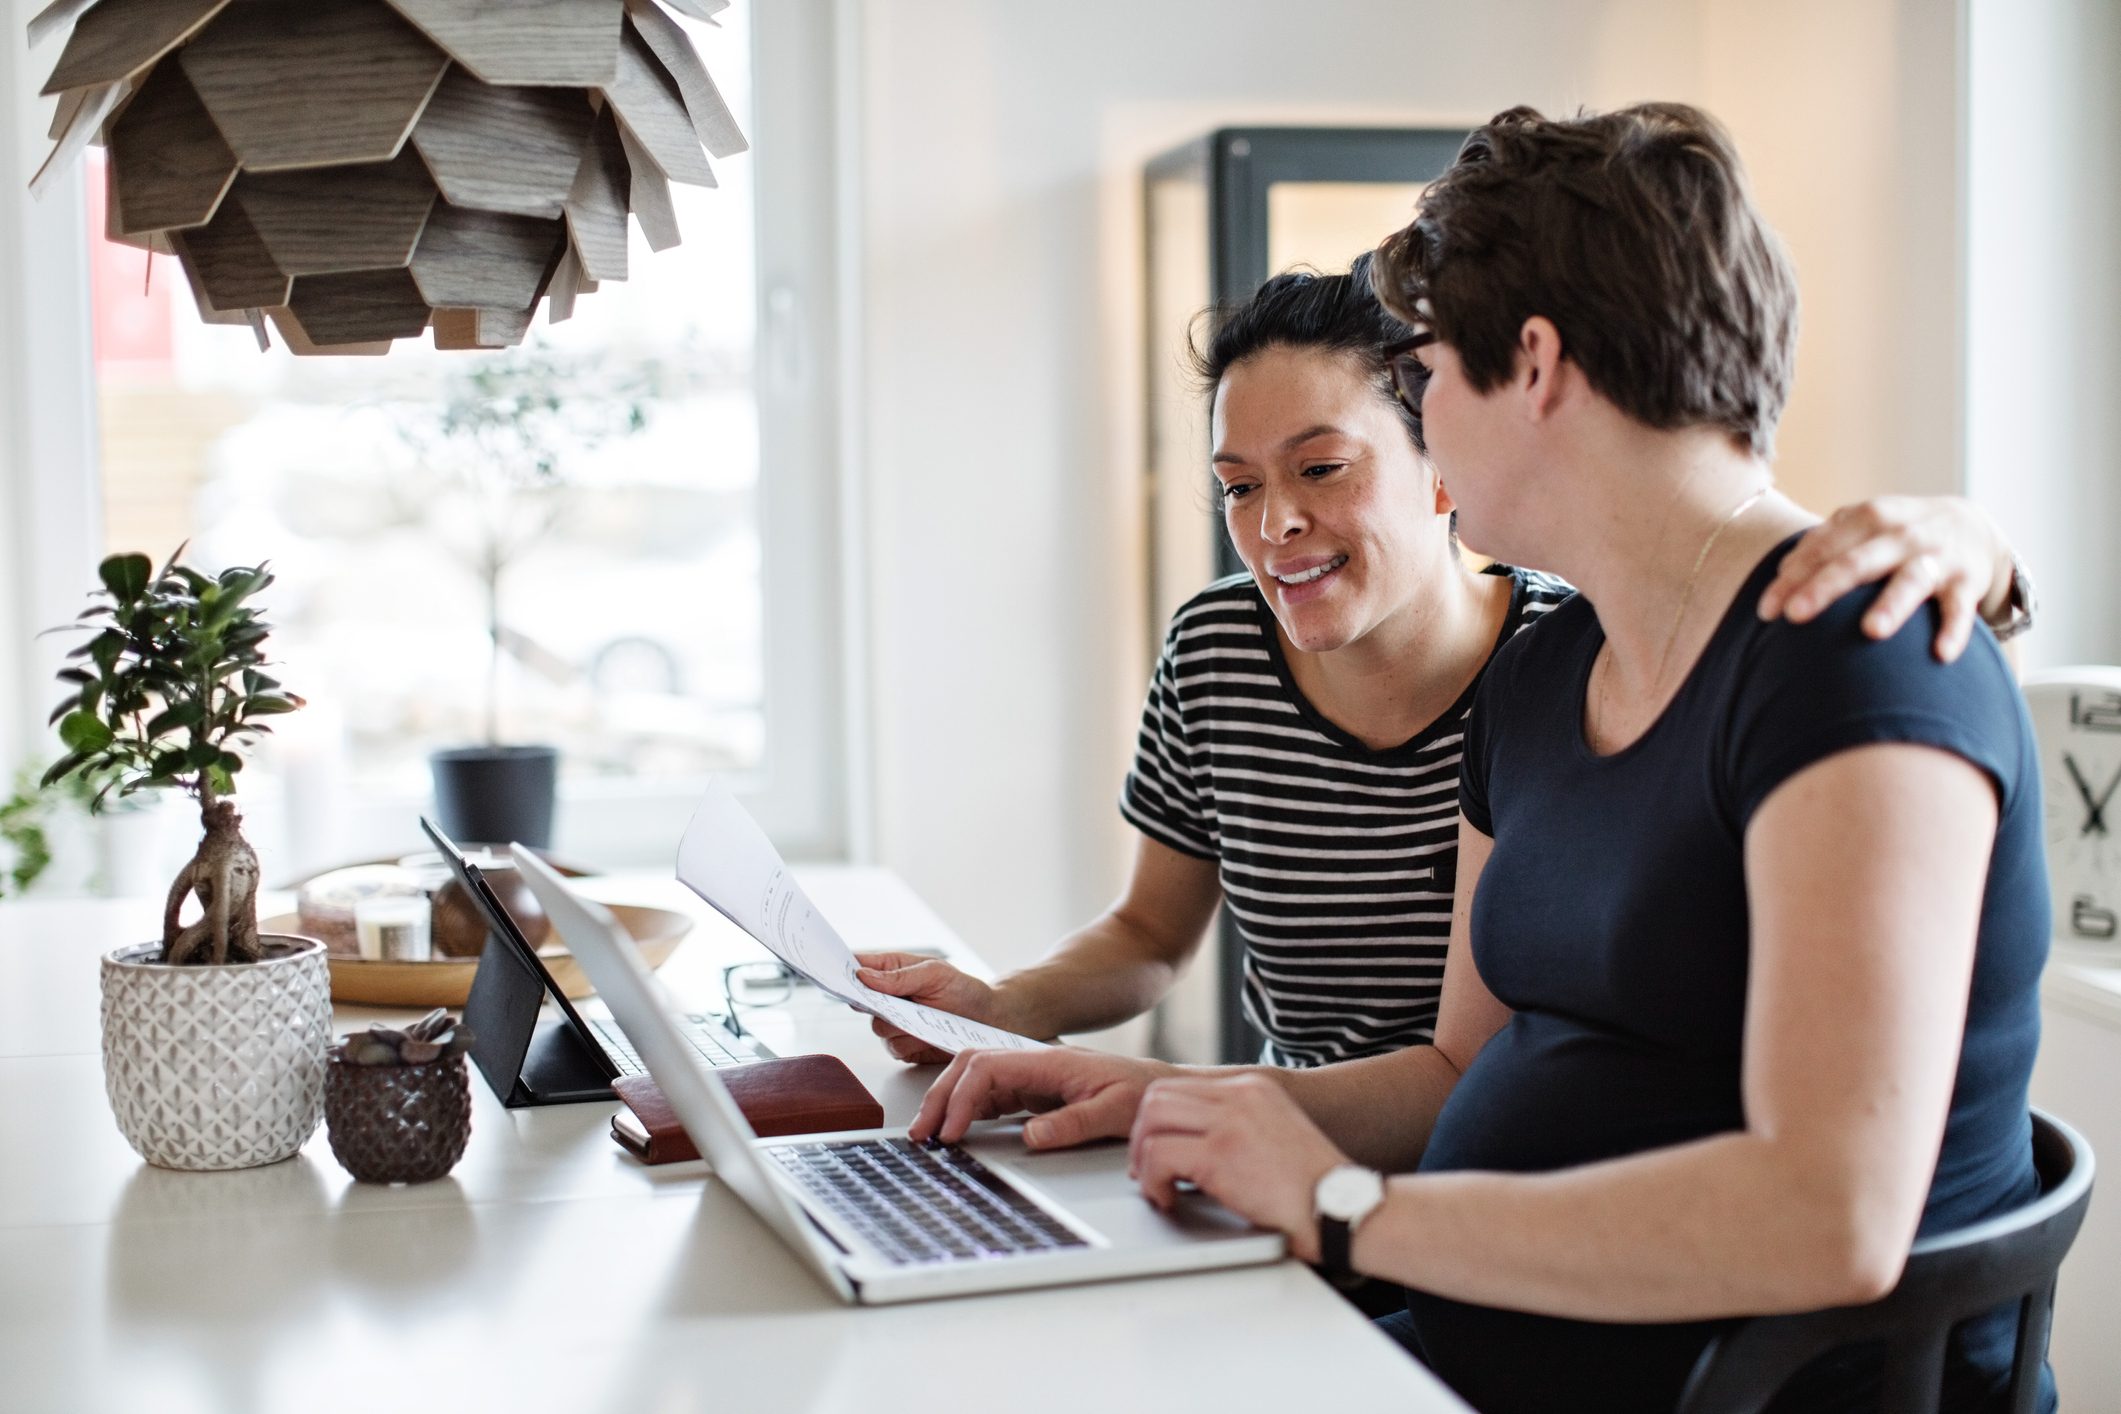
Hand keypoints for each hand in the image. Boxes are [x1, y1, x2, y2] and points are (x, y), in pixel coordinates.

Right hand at [853, 951, 1012, 1064]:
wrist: (987, 1021)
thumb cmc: (964, 990)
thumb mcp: (935, 973)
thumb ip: (899, 976)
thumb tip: (864, 975)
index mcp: (892, 970)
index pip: (858, 966)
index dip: (843, 970)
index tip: (835, 972)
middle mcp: (888, 998)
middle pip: (861, 1003)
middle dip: (878, 1003)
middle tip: (897, 1001)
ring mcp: (894, 1024)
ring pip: (878, 1028)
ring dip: (901, 1025)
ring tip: (927, 1016)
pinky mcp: (903, 1047)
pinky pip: (894, 1048)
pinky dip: (912, 1043)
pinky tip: (928, 1033)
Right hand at [909, 1047, 1171, 1148]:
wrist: (1157, 1086)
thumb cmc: (1140, 1092)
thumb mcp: (1114, 1110)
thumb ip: (1074, 1123)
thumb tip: (1031, 1137)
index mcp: (1047, 1061)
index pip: (988, 1066)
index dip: (962, 1097)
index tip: (952, 1131)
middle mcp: (1032, 1063)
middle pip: (970, 1066)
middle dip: (941, 1096)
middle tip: (922, 1133)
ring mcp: (1029, 1076)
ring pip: (974, 1079)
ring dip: (948, 1103)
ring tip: (928, 1135)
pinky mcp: (1031, 1091)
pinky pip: (989, 1096)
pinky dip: (966, 1111)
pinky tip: (955, 1130)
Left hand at [1128, 1074, 1347, 1262]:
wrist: (1343, 1209)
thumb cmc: (1312, 1188)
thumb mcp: (1275, 1134)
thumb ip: (1237, 1125)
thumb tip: (1190, 1140)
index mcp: (1252, 1086)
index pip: (1179, 1086)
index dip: (1156, 1122)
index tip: (1154, 1152)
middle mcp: (1239, 1093)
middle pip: (1157, 1097)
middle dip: (1142, 1136)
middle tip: (1146, 1171)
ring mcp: (1230, 1120)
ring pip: (1151, 1121)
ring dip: (1143, 1158)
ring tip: (1155, 1186)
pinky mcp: (1221, 1153)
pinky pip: (1158, 1155)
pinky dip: (1152, 1181)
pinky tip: (1169, 1199)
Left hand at [1758, 497, 2012, 662]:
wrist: (1974, 527)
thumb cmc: (1897, 534)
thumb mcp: (1863, 525)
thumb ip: (1824, 544)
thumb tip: (1783, 572)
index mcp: (1868, 518)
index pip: (1821, 549)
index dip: (1791, 579)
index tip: (1765, 611)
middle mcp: (1901, 535)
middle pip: (1857, 562)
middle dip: (1825, 588)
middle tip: (1795, 615)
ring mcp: (1936, 557)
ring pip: (1911, 581)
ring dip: (1892, 605)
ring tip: (1871, 631)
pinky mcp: (1967, 582)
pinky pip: (1959, 609)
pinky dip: (1953, 630)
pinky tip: (1941, 655)